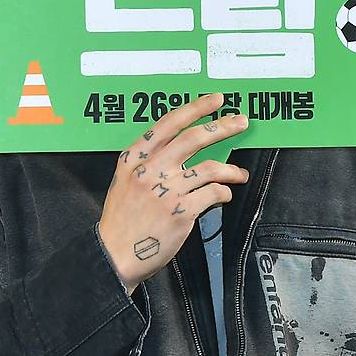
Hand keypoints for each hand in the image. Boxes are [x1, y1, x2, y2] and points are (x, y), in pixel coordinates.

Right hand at [98, 93, 248, 293]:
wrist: (114, 254)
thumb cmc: (122, 219)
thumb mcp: (125, 180)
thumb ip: (148, 162)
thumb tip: (181, 150)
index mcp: (134, 157)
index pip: (169, 123)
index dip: (196, 108)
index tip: (215, 100)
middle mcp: (150, 169)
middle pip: (194, 139)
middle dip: (221, 126)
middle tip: (240, 121)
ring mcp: (166, 190)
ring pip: (210, 167)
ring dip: (231, 169)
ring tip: (239, 173)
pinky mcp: (181, 212)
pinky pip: (212, 193)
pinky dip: (223, 192)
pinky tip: (224, 194)